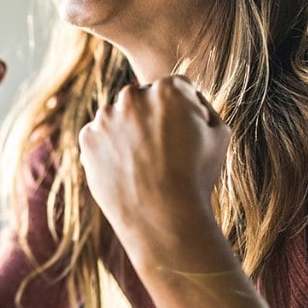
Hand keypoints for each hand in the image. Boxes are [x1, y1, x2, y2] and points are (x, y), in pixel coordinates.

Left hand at [78, 76, 229, 259]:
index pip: (176, 89)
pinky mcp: (87, 139)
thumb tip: (186, 97)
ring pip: (119, 117)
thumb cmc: (196, 177)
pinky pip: (99, 137)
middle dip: (152, 118)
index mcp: (168, 89)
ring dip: (128, 131)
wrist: (162, 218)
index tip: (186, 137)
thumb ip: (202, 105)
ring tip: (144, 165)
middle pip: (144, 99)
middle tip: (164, 153)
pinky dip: (108, 149)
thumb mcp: (219, 134)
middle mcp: (132, 95)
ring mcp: (105, 117)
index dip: (185, 113)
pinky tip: (126, 170)